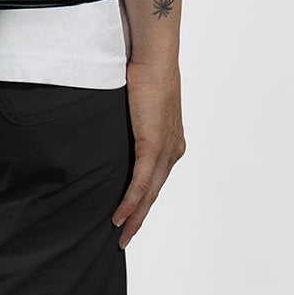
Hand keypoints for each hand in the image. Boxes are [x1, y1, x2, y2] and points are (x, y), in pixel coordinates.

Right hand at [112, 57, 185, 247]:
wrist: (154, 58)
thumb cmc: (145, 70)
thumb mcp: (139, 102)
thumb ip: (135, 118)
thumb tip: (120, 122)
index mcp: (171, 140)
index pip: (157, 177)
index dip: (145, 198)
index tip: (134, 214)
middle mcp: (173, 149)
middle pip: (155, 191)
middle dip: (141, 217)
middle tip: (126, 236)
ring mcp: (165, 150)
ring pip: (149, 193)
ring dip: (135, 216)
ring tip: (121, 234)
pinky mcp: (153, 146)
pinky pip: (140, 183)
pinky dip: (130, 202)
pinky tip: (120, 216)